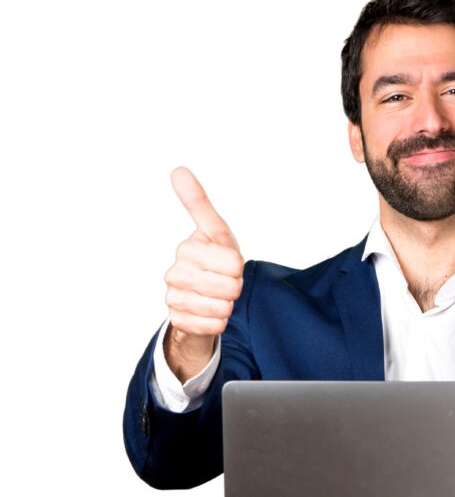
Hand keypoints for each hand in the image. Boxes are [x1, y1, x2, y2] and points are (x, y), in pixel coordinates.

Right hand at [162, 167, 244, 381]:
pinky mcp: (178, 321)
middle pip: (229, 286)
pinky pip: (214, 326)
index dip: (238, 266)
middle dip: (235, 286)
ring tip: (219, 296)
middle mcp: (175, 274)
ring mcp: (174, 299)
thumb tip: (178, 170)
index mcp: (187, 249)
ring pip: (222, 308)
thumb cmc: (212, 260)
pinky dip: (219, 322)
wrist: (200, 297)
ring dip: (228, 304)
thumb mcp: (214, 231)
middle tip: (226, 282)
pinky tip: (212, 312)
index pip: (233, 262)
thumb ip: (199, 203)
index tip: (229, 264)